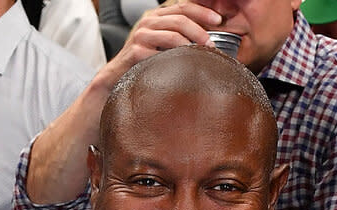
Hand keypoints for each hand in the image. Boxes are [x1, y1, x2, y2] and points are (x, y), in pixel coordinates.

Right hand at [100, 1, 222, 86]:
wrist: (118, 75)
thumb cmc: (145, 59)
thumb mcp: (162, 42)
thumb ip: (180, 34)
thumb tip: (210, 36)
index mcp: (156, 16)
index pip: (183, 7)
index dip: (202, 12)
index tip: (219, 20)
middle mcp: (148, 22)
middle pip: (180, 20)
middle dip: (200, 31)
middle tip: (212, 44)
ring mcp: (141, 36)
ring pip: (173, 35)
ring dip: (192, 45)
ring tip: (202, 54)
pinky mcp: (136, 52)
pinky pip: (162, 54)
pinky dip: (177, 59)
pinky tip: (185, 64)